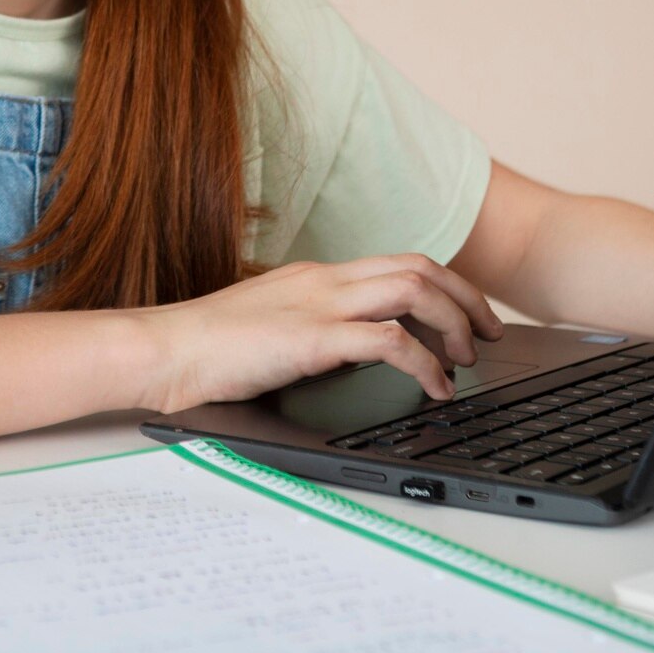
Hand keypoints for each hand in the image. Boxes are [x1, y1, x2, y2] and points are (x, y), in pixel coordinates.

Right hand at [138, 254, 506, 413]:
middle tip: (490, 335)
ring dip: (453, 323)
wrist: (163, 351)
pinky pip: (390, 342)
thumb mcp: (272, 327)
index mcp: (316, 276)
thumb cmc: (206, 349)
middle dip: (467, 299)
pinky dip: (423, 364)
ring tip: (466, 361)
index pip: (398, 263)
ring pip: (413, 289)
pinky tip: (432, 389)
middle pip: (420, 266)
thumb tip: (357, 352)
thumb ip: (315, 330)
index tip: (469, 316)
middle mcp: (325, 279)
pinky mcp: (312, 338)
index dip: (446, 286)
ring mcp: (319, 304)